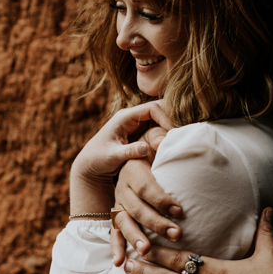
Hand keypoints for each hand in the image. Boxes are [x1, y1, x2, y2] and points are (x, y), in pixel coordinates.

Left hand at [70, 101, 173, 216]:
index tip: (174, 133)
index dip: (166, 117)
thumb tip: (146, 148)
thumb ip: (128, 152)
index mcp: (125, 117)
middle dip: (172, 119)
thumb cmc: (97, 159)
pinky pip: (158, 128)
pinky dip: (167, 133)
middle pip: (159, 109)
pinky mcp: (140, 133)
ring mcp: (137, 124)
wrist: (89, 165)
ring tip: (181, 139)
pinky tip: (174, 144)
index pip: (152, 108)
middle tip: (183, 134)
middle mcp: (132, 117)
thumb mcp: (111, 156)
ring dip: (171, 126)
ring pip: (161, 118)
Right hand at [110, 140, 183, 263]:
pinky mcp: (116, 214)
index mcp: (131, 168)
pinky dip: (115, 247)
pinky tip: (119, 263)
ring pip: (123, 222)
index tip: (179, 210)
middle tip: (176, 234)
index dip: (161, 198)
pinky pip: (113, 232)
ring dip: (135, 238)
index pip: (145, 186)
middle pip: (136, 207)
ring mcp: (117, 202)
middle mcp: (121, 186)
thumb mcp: (154, 138)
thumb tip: (166, 137)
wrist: (135, 153)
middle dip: (155, 223)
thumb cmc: (152, 148)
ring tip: (147, 251)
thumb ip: (160, 138)